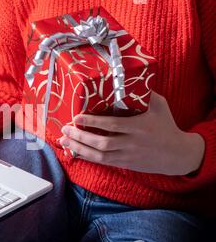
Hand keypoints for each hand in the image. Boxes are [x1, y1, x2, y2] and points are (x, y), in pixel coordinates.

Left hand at [58, 92, 204, 175]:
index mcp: (140, 127)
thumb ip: (143, 94)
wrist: (177, 154)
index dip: (93, 122)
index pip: (113, 125)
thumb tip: (124, 77)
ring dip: (79, 148)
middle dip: (81, 137)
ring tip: (64, 140)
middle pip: (102, 143)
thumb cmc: (166, 125)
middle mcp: (132, 143)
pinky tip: (75, 151)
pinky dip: (87, 157)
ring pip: (99, 156)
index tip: (77, 117)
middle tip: (65, 129)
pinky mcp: (124, 164)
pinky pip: (103, 162)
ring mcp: (127, 156)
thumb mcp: (159, 106)